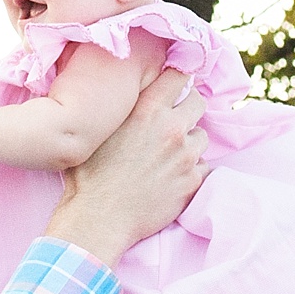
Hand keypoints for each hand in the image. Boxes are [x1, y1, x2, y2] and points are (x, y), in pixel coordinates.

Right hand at [45, 72, 207, 266]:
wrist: (100, 217)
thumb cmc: (91, 174)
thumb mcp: (102, 129)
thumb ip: (127, 108)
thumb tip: (142, 93)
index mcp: (148, 111)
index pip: (179, 76)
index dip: (179, 78)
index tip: (176, 85)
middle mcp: (172, 129)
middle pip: (198, 102)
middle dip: (188, 108)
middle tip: (173, 121)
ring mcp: (186, 157)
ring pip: (201, 137)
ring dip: (189, 142)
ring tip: (168, 155)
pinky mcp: (192, 182)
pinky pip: (202, 167)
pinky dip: (191, 169)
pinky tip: (170, 177)